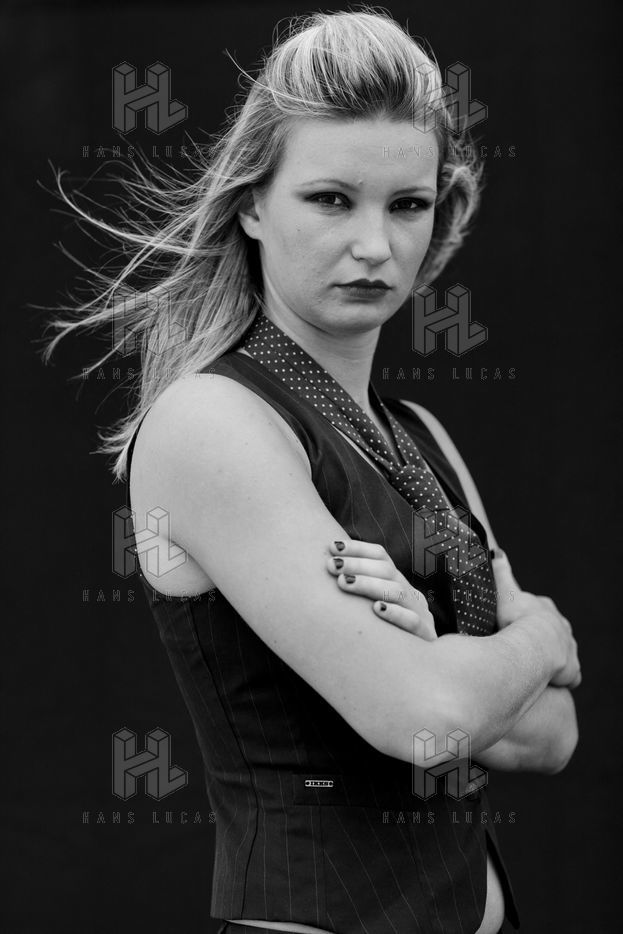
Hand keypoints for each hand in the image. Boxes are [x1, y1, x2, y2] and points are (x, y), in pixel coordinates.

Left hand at [327, 539, 436, 639]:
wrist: (418, 671)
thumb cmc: (383, 635)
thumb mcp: (372, 607)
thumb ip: (356, 590)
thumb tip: (325, 569)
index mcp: (398, 583)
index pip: (381, 556)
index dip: (357, 548)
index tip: (332, 546)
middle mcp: (410, 594)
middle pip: (387, 570)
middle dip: (357, 565)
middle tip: (332, 566)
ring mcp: (420, 613)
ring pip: (397, 591)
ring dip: (369, 584)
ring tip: (344, 582)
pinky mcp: (425, 636)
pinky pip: (412, 622)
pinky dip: (395, 613)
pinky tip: (377, 609)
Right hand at [492, 549, 580, 689]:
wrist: (538, 645)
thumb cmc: (518, 619)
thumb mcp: (505, 591)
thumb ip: (501, 572)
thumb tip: (497, 552)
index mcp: (544, 608)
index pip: (536, 610)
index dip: (525, 617)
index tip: (513, 624)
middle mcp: (560, 626)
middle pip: (550, 630)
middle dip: (538, 638)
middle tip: (520, 647)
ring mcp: (568, 647)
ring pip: (559, 652)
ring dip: (548, 658)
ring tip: (531, 666)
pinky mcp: (572, 668)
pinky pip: (567, 674)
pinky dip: (558, 678)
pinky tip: (546, 681)